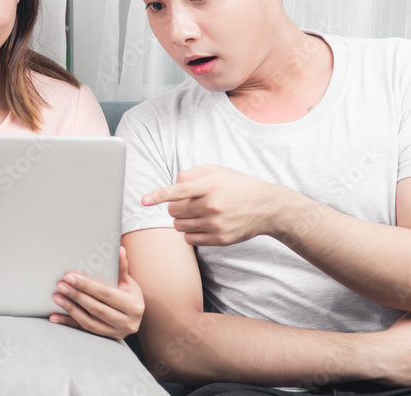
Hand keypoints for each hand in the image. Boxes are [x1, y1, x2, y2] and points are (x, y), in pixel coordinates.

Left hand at [49, 246, 144, 338]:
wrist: (134, 315)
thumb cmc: (129, 294)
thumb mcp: (128, 282)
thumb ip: (121, 268)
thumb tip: (118, 249)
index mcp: (133, 306)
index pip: (106, 294)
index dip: (87, 285)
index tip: (70, 276)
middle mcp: (127, 322)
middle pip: (96, 308)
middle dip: (77, 296)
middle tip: (60, 285)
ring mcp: (116, 333)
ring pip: (89, 322)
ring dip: (70, 309)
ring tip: (56, 297)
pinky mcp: (106, 339)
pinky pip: (83, 331)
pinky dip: (68, 323)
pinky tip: (55, 317)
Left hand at [142, 165, 289, 245]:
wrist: (266, 207)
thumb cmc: (237, 185)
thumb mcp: (216, 171)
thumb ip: (192, 175)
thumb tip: (172, 185)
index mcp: (210, 185)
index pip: (178, 191)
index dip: (159, 195)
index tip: (144, 200)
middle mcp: (212, 206)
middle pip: (174, 211)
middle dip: (174, 207)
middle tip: (186, 203)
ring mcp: (216, 224)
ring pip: (179, 226)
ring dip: (181, 220)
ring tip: (195, 213)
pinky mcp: (219, 239)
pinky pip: (189, 239)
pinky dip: (189, 232)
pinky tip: (201, 224)